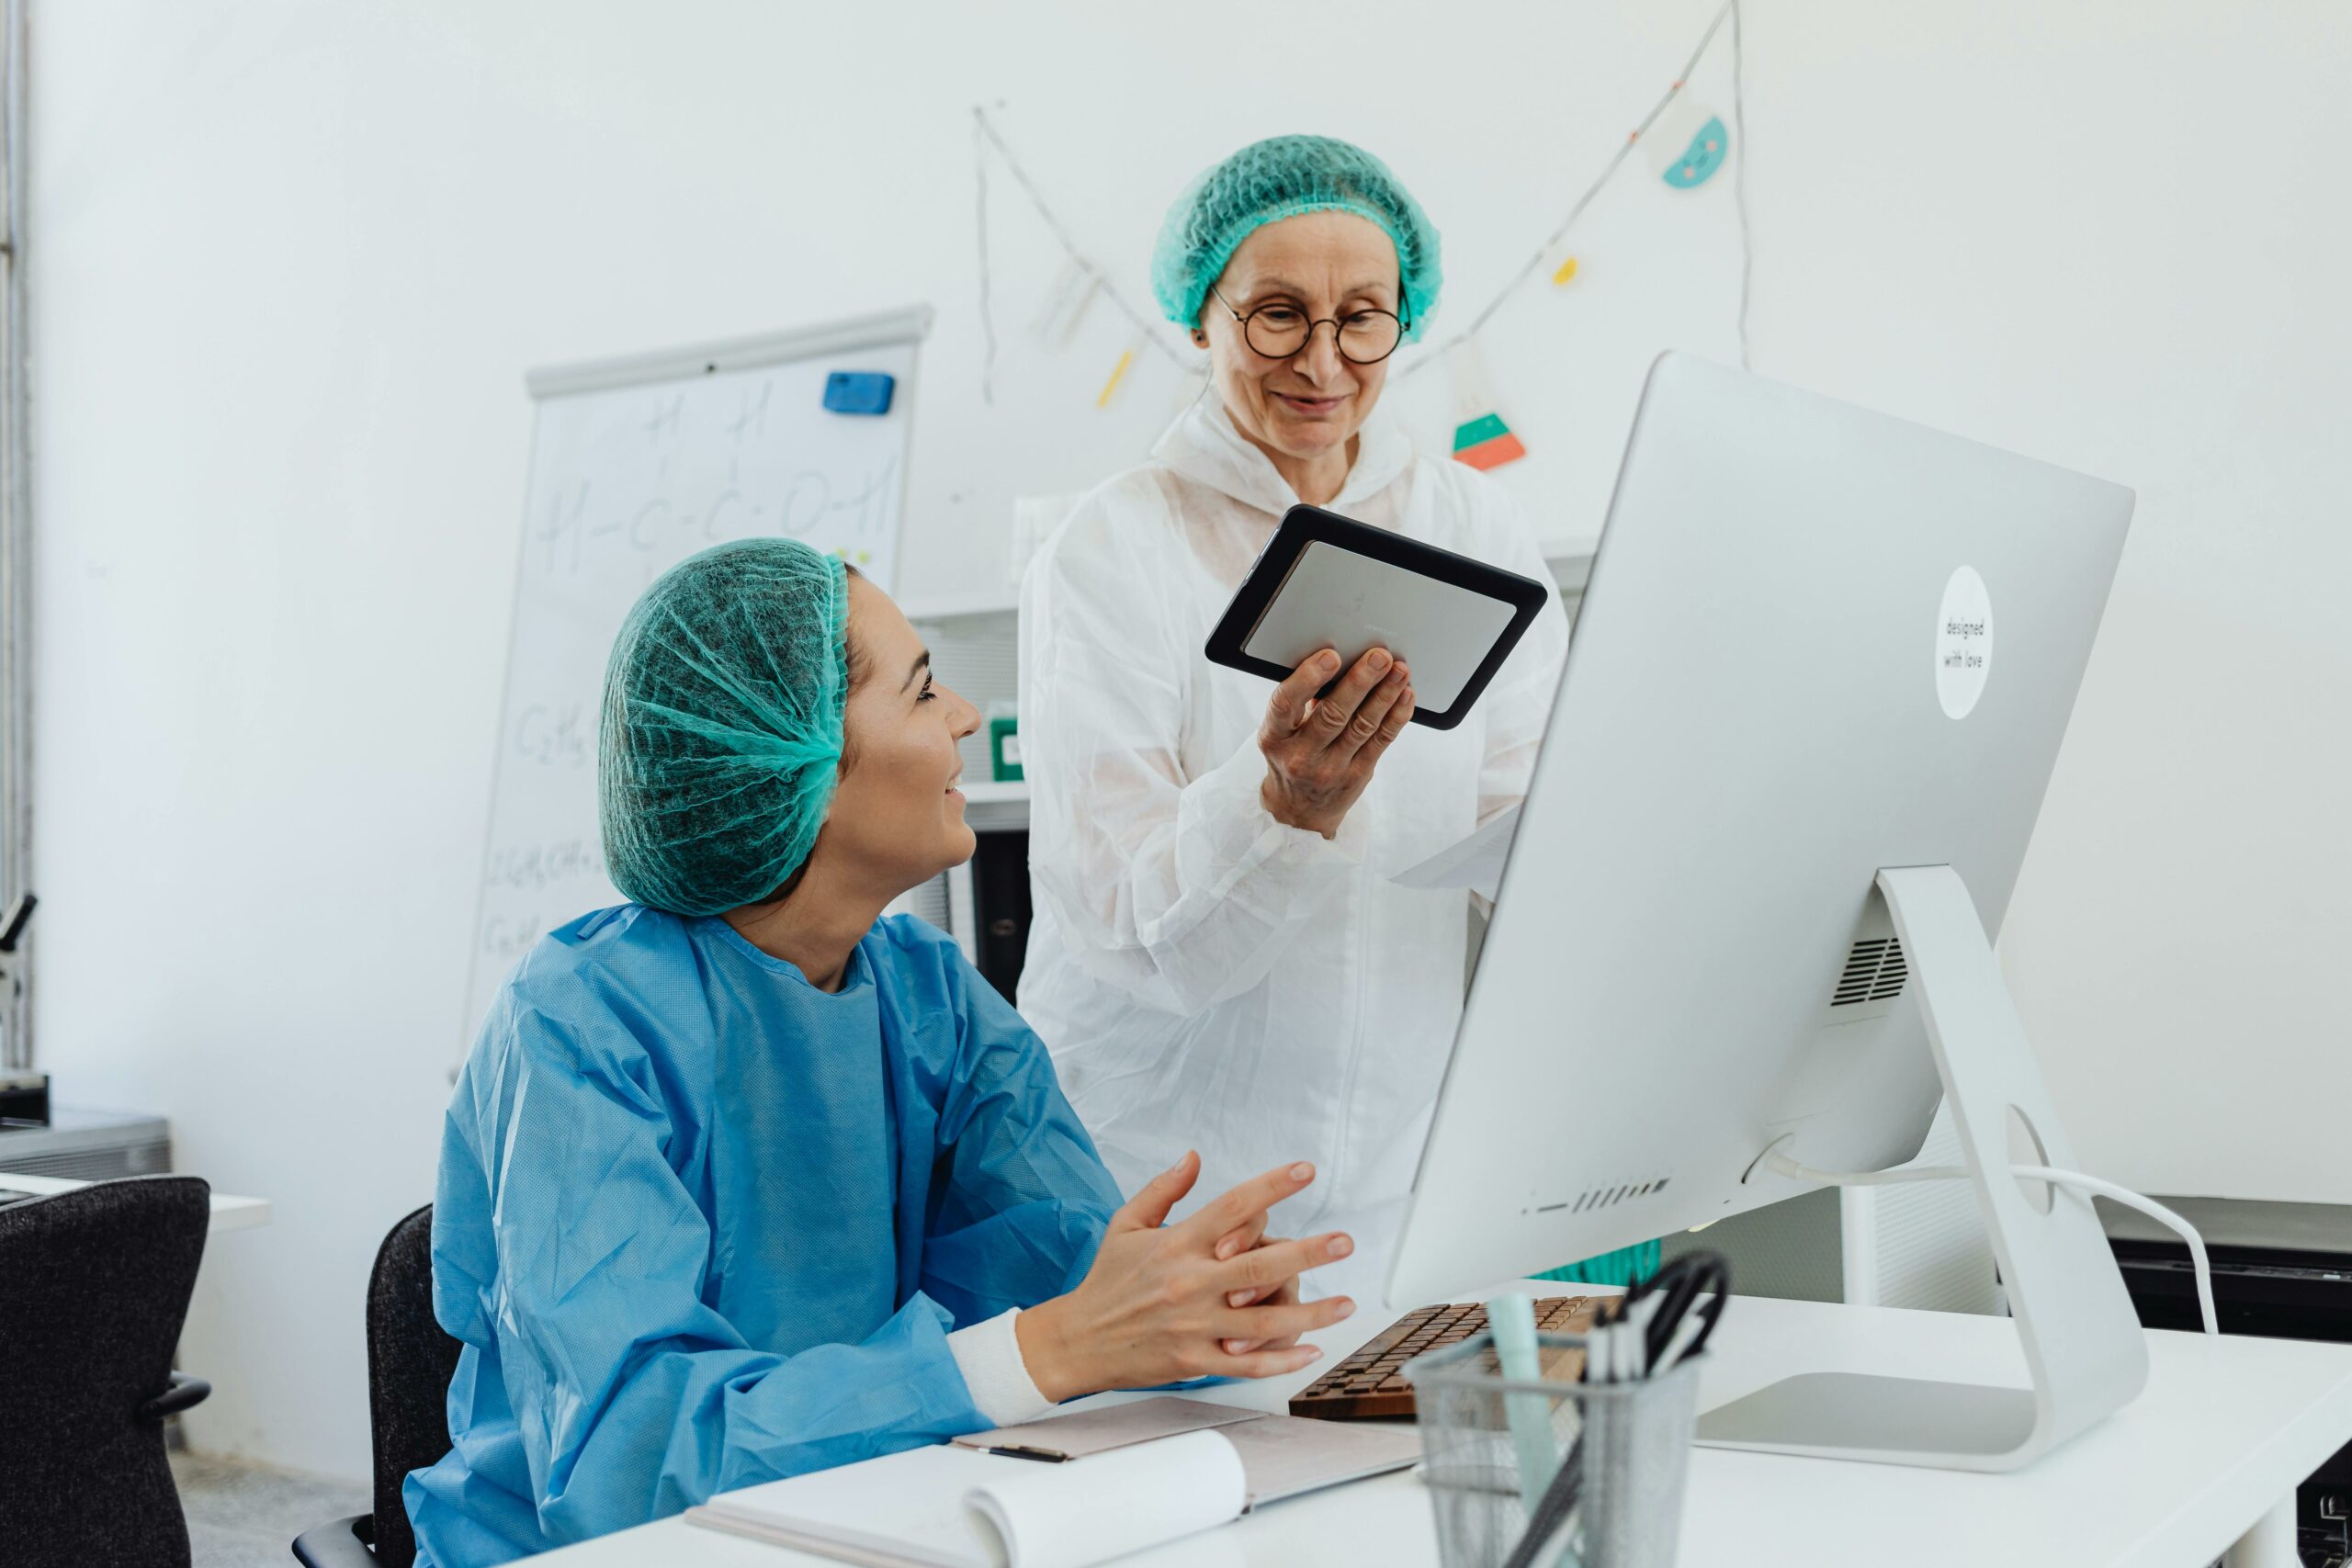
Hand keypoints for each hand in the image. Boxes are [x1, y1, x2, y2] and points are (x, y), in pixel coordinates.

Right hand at [1016, 1152, 1356, 1401]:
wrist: (1077, 1340)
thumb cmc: (1106, 1280)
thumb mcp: (1126, 1224)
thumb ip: (1163, 1189)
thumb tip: (1194, 1156)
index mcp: (1177, 1244)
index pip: (1232, 1207)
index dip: (1271, 1187)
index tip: (1305, 1171)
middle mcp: (1189, 1283)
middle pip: (1258, 1266)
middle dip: (1307, 1253)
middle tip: (1344, 1242)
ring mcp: (1194, 1325)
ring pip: (1263, 1321)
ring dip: (1310, 1312)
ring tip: (1347, 1302)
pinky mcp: (1194, 1360)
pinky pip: (1246, 1364)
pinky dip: (1281, 1360)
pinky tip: (1312, 1351)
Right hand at [1258, 647, 1415, 837]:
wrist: (1299, 812)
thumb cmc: (1290, 757)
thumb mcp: (1281, 733)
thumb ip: (1302, 702)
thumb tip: (1339, 663)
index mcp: (1274, 738)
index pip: (1286, 704)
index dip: (1308, 678)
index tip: (1331, 656)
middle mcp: (1301, 755)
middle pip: (1333, 714)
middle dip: (1360, 682)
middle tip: (1379, 657)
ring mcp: (1331, 769)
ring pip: (1362, 726)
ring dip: (1385, 695)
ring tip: (1399, 670)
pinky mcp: (1357, 775)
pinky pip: (1381, 741)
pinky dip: (1396, 716)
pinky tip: (1405, 695)